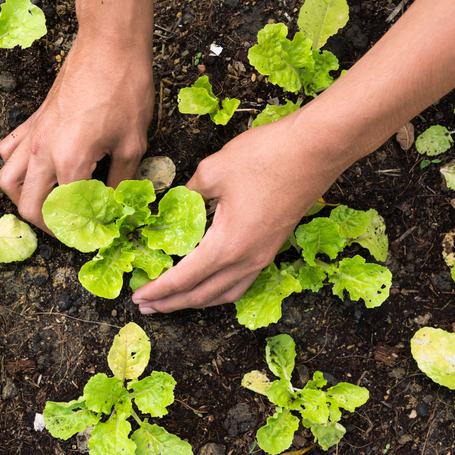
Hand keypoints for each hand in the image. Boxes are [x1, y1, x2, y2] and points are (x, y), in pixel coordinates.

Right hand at [0, 0, 154, 233]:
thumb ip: (121, 181)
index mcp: (70, 161)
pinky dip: (17, 168)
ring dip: (25, 199)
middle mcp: (43, 151)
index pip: (66, 213)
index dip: (82, 231)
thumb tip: (116, 207)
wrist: (109, 45)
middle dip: (49, 225)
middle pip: (29, 207)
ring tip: (50, 203)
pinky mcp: (32, 120)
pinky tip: (40, 170)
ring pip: (8, 181)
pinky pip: (9, 152)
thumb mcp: (133, 143)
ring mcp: (33, 135)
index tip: (98, 234)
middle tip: (73, 228)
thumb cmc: (125, 89)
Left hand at [132, 111, 342, 312]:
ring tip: (174, 301)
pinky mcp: (273, 246)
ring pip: (225, 293)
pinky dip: (220, 290)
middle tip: (147, 305)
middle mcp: (247, 259)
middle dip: (172, 303)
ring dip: (197, 300)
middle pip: (203, 295)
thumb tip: (173, 204)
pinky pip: (242, 282)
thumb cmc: (266, 156)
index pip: (184, 278)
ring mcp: (264, 256)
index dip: (158, 290)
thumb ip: (187, 193)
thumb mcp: (212, 170)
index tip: (138, 297)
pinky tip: (210, 283)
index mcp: (227, 245)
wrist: (317, 149)